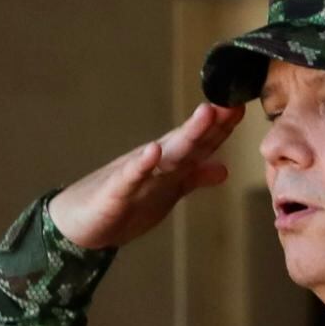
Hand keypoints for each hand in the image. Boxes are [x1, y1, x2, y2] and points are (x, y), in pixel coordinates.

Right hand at [48, 105, 238, 251]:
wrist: (82, 223)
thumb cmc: (126, 203)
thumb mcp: (167, 191)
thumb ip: (193, 178)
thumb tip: (224, 169)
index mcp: (170, 163)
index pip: (202, 143)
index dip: (222, 127)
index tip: (242, 106)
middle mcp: (156, 162)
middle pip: (188, 141)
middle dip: (211, 124)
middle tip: (231, 102)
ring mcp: (136, 174)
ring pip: (167, 153)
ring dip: (187, 134)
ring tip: (206, 113)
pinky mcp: (115, 191)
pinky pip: (130, 176)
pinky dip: (142, 164)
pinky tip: (152, 151)